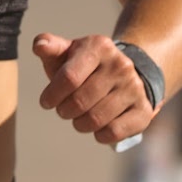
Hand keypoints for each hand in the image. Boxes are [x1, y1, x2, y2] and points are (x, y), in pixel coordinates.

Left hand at [32, 32, 153, 146]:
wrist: (124, 73)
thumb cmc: (85, 66)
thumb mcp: (68, 52)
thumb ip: (49, 46)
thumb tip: (38, 45)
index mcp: (99, 46)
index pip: (69, 78)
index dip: (52, 95)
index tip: (46, 102)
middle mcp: (120, 65)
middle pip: (80, 102)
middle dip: (64, 111)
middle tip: (64, 110)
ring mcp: (134, 87)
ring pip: (96, 119)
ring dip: (80, 124)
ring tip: (79, 118)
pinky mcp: (143, 109)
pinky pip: (114, 132)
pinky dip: (100, 135)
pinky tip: (97, 127)